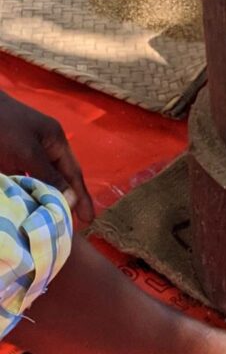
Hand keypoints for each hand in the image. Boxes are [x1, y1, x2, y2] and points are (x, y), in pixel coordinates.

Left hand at [0, 91, 93, 221]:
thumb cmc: (4, 127)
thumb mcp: (28, 152)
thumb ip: (48, 176)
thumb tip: (71, 199)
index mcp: (55, 141)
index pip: (73, 173)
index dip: (82, 196)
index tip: (89, 219)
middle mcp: (43, 148)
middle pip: (57, 179)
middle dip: (64, 200)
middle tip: (69, 226)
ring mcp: (24, 153)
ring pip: (37, 181)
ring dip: (41, 199)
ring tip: (48, 222)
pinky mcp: (6, 159)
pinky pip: (19, 181)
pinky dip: (22, 194)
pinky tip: (24, 208)